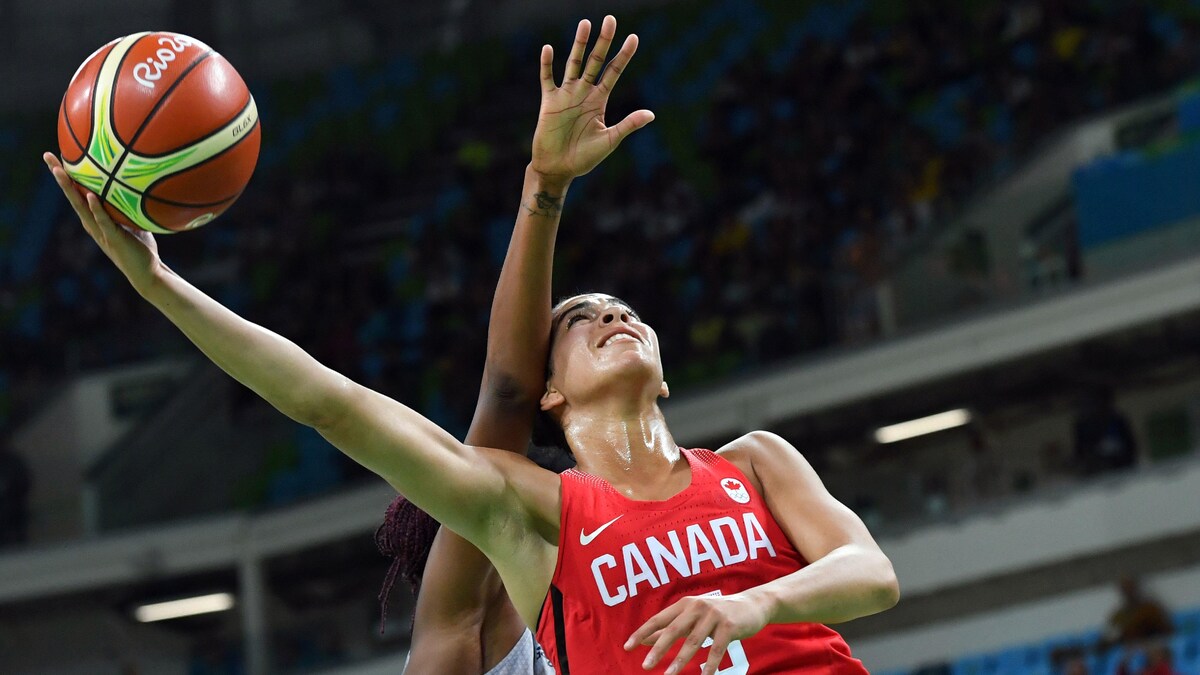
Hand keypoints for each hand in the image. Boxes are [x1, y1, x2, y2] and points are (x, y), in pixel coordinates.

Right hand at [44, 152, 163, 291]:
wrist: (147, 272)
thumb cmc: (140, 247)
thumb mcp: (133, 221)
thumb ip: (128, 207)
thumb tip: (137, 184)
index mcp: (94, 219)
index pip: (77, 193)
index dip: (66, 176)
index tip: (55, 156)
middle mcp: (92, 224)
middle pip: (71, 196)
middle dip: (59, 176)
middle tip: (46, 156)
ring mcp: (100, 231)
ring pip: (81, 207)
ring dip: (69, 189)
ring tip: (59, 171)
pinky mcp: (113, 238)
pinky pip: (103, 221)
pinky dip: (96, 208)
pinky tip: (90, 195)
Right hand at [530, 15, 653, 181]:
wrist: (558, 169)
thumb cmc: (584, 159)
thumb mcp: (609, 140)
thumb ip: (628, 125)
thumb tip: (651, 114)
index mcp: (600, 101)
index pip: (614, 72)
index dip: (624, 56)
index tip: (634, 38)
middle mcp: (584, 93)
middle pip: (595, 62)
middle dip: (603, 42)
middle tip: (610, 20)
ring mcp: (566, 95)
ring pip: (574, 64)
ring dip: (579, 44)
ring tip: (585, 24)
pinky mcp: (549, 102)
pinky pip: (547, 79)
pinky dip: (547, 65)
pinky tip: (549, 48)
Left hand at [624, 592, 768, 674]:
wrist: (753, 605)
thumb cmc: (717, 614)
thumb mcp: (692, 617)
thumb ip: (670, 627)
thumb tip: (644, 639)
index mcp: (685, 604)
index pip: (658, 619)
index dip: (642, 633)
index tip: (627, 647)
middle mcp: (697, 607)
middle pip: (673, 630)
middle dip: (658, 650)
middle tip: (645, 666)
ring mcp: (714, 616)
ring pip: (693, 641)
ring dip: (680, 661)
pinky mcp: (729, 626)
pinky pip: (716, 649)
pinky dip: (709, 665)